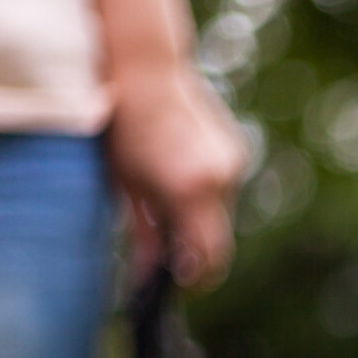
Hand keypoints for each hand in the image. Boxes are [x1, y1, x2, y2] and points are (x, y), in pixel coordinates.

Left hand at [107, 67, 246, 286]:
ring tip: (165, 213)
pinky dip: (203, 199)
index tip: (179, 287)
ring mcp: (232, 165)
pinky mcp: (234, 152)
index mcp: (189, 191)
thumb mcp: (126, 187)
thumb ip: (145, 234)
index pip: (207, 257)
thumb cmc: (122, 127)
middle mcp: (219, 180)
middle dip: (195, 255)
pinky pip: (222, 191)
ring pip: (221, 216)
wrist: (146, 69)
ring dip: (197, 224)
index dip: (195, 279)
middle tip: (170, 262)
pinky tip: (176, 183)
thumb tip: (151, 271)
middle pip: (218, 241)